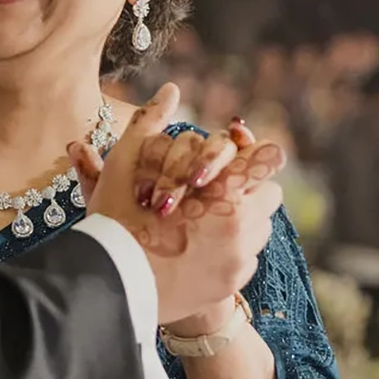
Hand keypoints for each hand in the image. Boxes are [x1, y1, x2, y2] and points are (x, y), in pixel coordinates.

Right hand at [75, 109, 284, 326]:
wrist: (108, 288)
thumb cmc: (115, 221)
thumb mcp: (126, 165)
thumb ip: (150, 122)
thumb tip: (170, 90)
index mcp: (224, 190)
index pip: (268, 159)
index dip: (252, 157)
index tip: (232, 163)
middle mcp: (242, 226)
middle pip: (269, 194)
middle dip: (246, 190)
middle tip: (211, 193)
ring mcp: (240, 259)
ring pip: (260, 228)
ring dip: (240, 220)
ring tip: (202, 222)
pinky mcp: (231, 284)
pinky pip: (246, 258)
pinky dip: (229, 251)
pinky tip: (196, 249)